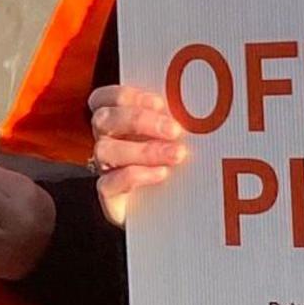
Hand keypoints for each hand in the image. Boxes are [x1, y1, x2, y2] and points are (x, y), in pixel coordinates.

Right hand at [88, 84, 187, 226]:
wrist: (171, 209)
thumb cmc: (175, 165)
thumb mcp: (174, 138)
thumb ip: (174, 120)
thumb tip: (199, 105)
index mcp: (118, 121)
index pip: (104, 99)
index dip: (126, 96)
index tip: (159, 102)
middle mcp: (107, 141)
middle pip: (104, 119)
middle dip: (139, 120)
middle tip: (175, 130)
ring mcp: (106, 168)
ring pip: (105, 149)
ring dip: (143, 149)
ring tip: (177, 155)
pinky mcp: (109, 195)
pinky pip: (109, 183)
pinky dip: (136, 175)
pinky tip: (162, 174)